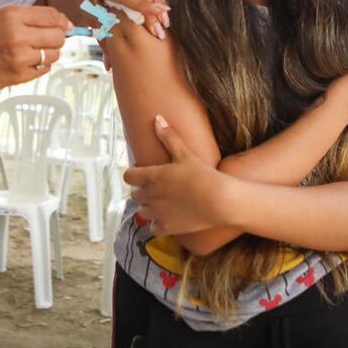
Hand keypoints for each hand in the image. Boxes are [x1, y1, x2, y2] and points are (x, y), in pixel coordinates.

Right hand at [0, 6, 70, 92]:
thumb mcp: (1, 17)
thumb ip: (31, 18)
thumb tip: (64, 24)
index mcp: (13, 15)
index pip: (53, 16)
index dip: (63, 22)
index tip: (64, 26)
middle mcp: (18, 35)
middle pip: (58, 36)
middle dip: (57, 39)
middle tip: (45, 41)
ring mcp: (20, 57)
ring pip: (54, 54)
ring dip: (49, 54)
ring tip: (32, 52)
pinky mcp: (20, 76)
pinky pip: (45, 69)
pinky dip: (40, 66)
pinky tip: (25, 63)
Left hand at [123, 115, 230, 235]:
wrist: (220, 200)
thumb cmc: (202, 175)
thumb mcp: (185, 153)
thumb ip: (168, 137)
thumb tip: (157, 118)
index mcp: (151, 177)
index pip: (128, 177)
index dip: (134, 174)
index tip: (143, 173)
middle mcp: (150, 196)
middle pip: (135, 195)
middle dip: (143, 191)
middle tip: (157, 187)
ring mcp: (157, 213)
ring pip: (142, 212)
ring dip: (148, 208)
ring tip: (162, 203)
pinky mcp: (167, 227)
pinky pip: (153, 228)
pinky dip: (157, 224)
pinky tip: (167, 218)